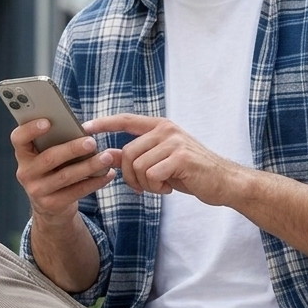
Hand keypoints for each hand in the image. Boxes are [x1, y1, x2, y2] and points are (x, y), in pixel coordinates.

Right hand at [12, 119, 115, 223]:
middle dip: (72, 149)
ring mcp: (37, 190)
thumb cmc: (53, 170)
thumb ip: (55, 141)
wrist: (51, 207)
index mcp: (23, 154)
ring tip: (106, 157)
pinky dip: (94, 182)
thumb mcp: (48, 155)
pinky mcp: (52, 204)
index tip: (48, 121)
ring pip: (65, 176)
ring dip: (88, 166)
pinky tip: (108, 174)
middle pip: (49, 158)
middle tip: (91, 141)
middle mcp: (25, 172)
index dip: (30, 129)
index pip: (18, 138)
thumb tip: (80, 130)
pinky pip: (76, 191)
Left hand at [83, 114, 240, 203]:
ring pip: (137, 166)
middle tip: (145, 187)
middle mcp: (166, 130)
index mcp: (160, 127)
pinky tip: (169, 188)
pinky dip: (156, 188)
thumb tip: (108, 154)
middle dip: (130, 177)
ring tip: (161, 186)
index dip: (103, 123)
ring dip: (145, 184)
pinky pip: (151, 175)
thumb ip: (137, 155)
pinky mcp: (181, 158)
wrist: (223, 181)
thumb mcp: (161, 161)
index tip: (84, 128)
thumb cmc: (191, 173)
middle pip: (127, 154)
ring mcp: (174, 142)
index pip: (126, 120)